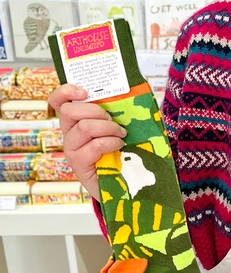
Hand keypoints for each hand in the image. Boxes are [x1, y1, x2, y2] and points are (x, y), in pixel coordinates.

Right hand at [48, 84, 126, 201]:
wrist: (121, 181)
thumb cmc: (119, 149)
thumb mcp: (116, 126)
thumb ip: (115, 111)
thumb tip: (130, 91)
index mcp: (75, 121)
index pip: (58, 101)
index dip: (66, 92)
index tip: (85, 92)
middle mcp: (69, 134)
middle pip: (69, 111)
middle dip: (96, 111)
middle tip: (113, 120)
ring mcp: (72, 149)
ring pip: (84, 127)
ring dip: (108, 128)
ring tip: (121, 134)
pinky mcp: (79, 164)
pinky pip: (94, 146)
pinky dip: (111, 142)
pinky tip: (119, 145)